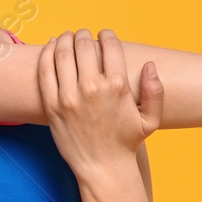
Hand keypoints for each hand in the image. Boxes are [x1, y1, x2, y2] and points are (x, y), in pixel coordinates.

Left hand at [38, 29, 163, 180]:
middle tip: (84, 35)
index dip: (107, 34)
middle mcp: (93, 88)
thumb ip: (155, 91)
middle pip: (85, 45)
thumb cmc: (126, 143)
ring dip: (66, 38)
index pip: (110, 46)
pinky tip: (53, 46)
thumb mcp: (150, 120)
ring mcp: (69, 96)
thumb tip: (150, 65)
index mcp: (118, 87)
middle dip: (85, 35)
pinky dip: (48, 52)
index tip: (104, 34)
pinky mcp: (52, 105)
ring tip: (69, 37)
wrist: (102, 168)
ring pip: (63, 52)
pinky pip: (46, 69)